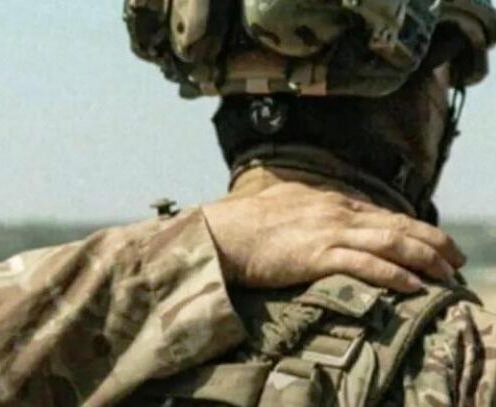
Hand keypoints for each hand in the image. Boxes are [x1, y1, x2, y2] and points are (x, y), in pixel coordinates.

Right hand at [202, 183, 465, 292]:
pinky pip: (366, 265)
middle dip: (432, 241)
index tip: (430, 241)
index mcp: (325, 200)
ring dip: (425, 258)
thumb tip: (312, 211)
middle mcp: (333, 212)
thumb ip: (303, 208)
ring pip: (390, 242)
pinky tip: (413, 286)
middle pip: (396, 224)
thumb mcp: (279, 204)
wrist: (216, 233)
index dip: (411, 227)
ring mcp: (326, 232)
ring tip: (447, 273)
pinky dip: (394, 275)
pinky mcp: (316, 256)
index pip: (380, 213)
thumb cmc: (240, 224)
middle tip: (457, 257)